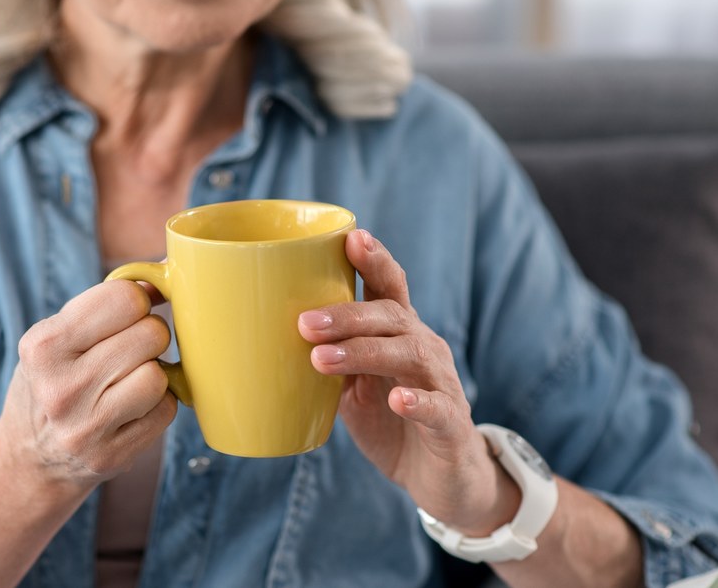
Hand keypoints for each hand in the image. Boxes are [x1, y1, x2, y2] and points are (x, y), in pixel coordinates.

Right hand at [0, 280, 177, 492]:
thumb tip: (164, 280)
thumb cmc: (52, 381)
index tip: (126, 314)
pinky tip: (131, 408)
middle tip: (129, 350)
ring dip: (153, 374)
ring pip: (158, 375)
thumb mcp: (56, 336)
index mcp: (43, 346)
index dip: (136, 302)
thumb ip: (105, 305)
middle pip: (150, 335)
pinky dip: (157, 405)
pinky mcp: (112, 455)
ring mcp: (86, 427)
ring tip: (127, 380)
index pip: (124, 299)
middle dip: (148, 336)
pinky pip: (166, 410)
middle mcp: (60, 388)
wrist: (30, 457)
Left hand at [299, 229, 519, 533]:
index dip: (374, 260)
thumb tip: (265, 339)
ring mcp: (442, 385)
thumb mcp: (354, 388)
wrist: (440, 479)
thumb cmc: (391, 424)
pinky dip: (418, 402)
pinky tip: (397, 400)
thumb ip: (328, 360)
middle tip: (305, 322)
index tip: (350, 237)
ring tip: (322, 359)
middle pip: (393, 316)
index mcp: (400, 334)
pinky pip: (437, 408)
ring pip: (411, 355)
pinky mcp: (452, 425)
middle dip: (348, 315)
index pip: (390, 288)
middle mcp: (425, 349)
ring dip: (365, 353)